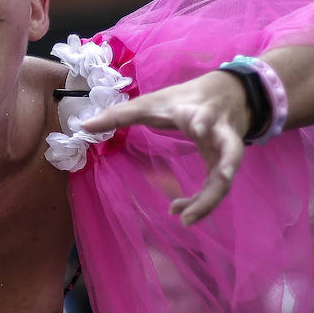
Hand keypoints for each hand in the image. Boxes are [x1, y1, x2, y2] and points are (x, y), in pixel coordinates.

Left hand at [80, 71, 247, 225]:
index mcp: (202, 112)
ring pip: (226, 179)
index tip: (197, 127)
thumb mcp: (152, 103)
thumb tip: (82, 127)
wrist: (228, 94)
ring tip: (185, 218)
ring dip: (208, 200)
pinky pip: (218, 189)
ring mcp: (229, 151)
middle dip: (224, 167)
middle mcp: (222, 133)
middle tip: (218, 179)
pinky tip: (181, 212)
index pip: (204, 115)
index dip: (202, 120)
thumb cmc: (184, 99)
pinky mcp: (227, 165)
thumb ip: (119, 114)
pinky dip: (202, 203)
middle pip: (230, 152)